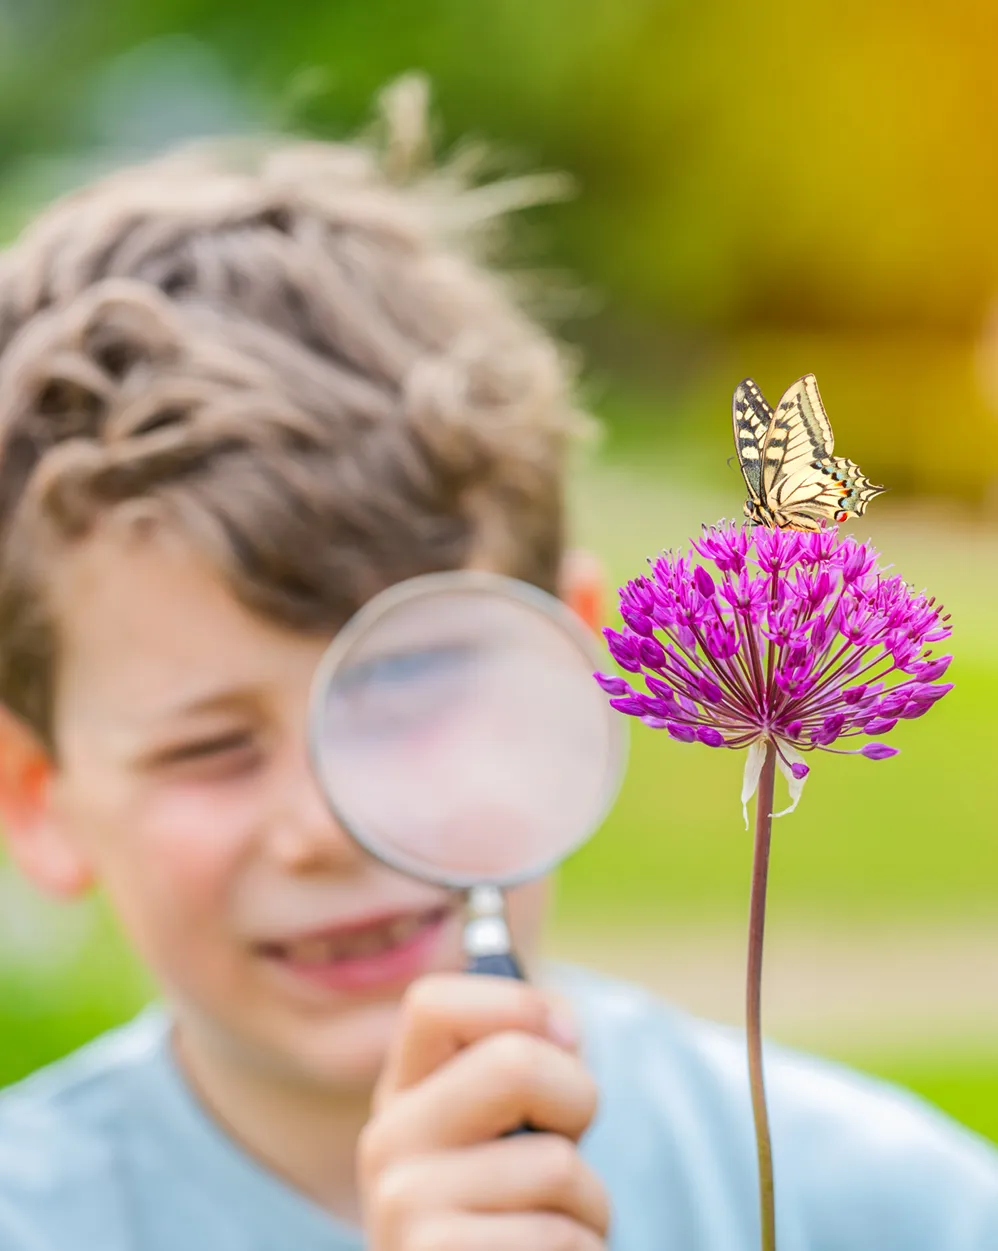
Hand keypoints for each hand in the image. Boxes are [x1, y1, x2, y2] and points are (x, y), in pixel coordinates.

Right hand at [359, 974, 609, 1249]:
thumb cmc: (514, 1215)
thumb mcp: (509, 1129)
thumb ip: (531, 1057)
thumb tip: (560, 1027)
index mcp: (403, 1092)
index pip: (432, 1003)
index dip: (517, 1006)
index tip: (561, 1041)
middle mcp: (386, 1142)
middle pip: (515, 1063)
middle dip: (578, 1101)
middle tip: (566, 1151)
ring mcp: (402, 1210)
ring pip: (558, 1164)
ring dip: (589, 1206)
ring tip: (550, 1233)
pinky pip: (559, 1239)